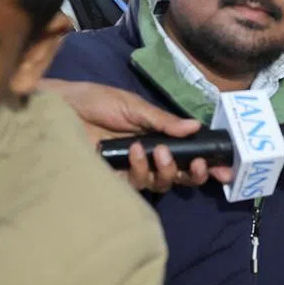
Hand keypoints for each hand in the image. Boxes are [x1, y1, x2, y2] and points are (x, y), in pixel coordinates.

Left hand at [38, 79, 232, 190]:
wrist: (59, 108)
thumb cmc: (94, 101)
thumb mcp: (133, 105)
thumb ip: (164, 120)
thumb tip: (197, 126)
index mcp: (159, 137)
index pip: (188, 156)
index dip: (207, 166)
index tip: (225, 170)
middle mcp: (149, 156)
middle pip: (181, 176)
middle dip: (195, 174)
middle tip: (197, 164)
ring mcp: (132, 169)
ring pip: (163, 183)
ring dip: (167, 169)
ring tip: (157, 150)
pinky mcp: (114, 179)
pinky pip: (137, 183)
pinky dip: (141, 169)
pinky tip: (135, 152)